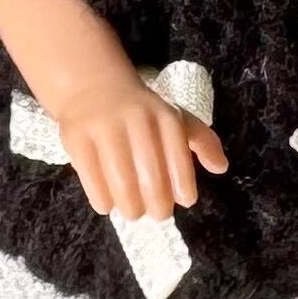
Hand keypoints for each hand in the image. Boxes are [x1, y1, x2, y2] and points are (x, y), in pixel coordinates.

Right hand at [60, 83, 228, 225]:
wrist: (92, 86)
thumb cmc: (142, 112)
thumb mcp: (176, 118)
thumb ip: (202, 141)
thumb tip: (221, 167)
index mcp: (164, 116)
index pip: (179, 159)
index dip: (183, 186)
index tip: (184, 200)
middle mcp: (136, 120)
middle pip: (150, 176)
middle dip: (157, 204)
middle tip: (156, 212)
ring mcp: (104, 127)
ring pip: (120, 182)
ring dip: (130, 206)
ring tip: (133, 211)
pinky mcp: (76, 137)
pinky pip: (91, 179)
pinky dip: (102, 199)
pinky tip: (107, 204)